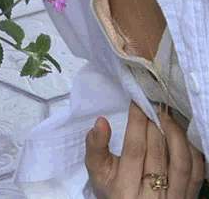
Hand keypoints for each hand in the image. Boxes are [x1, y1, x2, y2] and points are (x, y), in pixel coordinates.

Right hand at [85, 101, 205, 197]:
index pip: (134, 149)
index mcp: (124, 189)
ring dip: (176, 133)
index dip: (137, 122)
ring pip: (181, 162)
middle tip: (153, 105)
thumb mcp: (97, 171)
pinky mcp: (189, 198)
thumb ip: (95, 146)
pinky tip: (182, 135)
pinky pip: (196, 171)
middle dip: (156, 123)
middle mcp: (151, 196)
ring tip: (167, 116)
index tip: (138, 103)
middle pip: (158, 153)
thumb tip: (101, 121)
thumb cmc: (113, 188)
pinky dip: (191, 149)